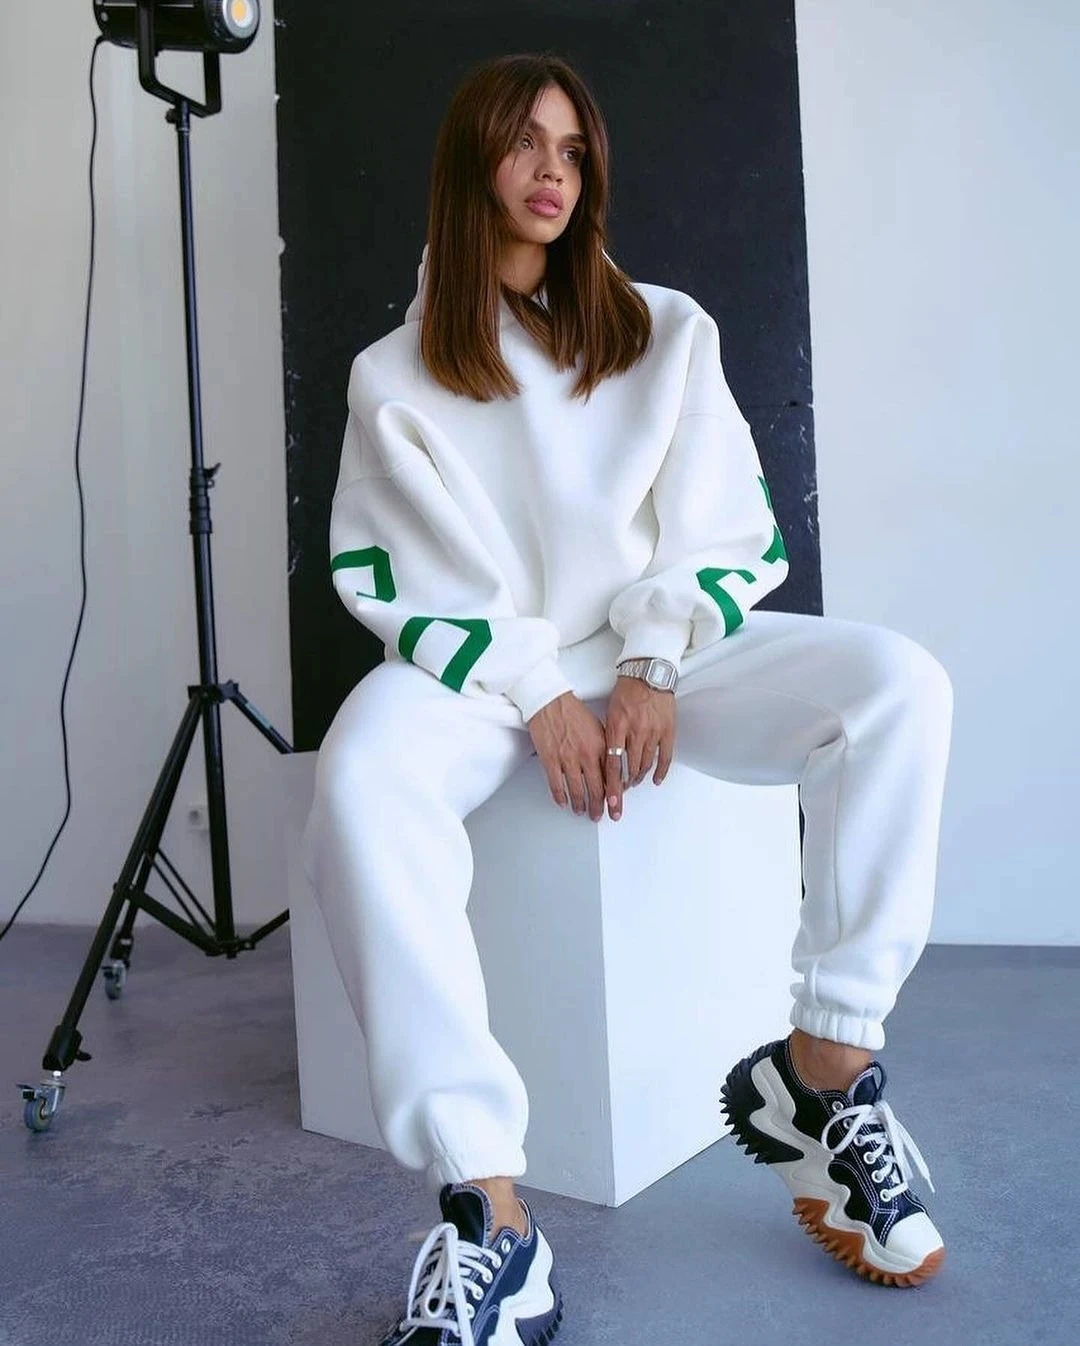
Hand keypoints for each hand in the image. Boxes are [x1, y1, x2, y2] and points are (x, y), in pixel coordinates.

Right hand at [527, 692, 608, 819]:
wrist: (550, 702)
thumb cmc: (574, 712)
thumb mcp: (599, 729)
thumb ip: (606, 749)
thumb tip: (611, 769)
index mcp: (601, 747)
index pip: (611, 778)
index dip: (614, 797)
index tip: (616, 808)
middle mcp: (586, 755)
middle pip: (596, 789)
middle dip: (598, 807)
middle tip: (599, 815)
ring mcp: (567, 759)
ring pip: (577, 791)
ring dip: (580, 805)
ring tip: (581, 811)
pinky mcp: (550, 760)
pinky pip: (556, 785)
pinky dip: (560, 796)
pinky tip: (563, 802)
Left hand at [603, 676, 676, 820]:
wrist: (649, 673)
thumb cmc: (627, 691)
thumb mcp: (610, 713)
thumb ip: (609, 735)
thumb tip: (606, 759)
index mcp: (617, 727)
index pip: (613, 764)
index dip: (612, 785)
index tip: (610, 802)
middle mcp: (635, 732)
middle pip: (630, 768)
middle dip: (624, 785)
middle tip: (620, 794)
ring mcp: (653, 732)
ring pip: (646, 764)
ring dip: (639, 777)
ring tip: (633, 783)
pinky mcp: (668, 731)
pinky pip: (665, 757)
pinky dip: (660, 771)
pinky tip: (655, 780)